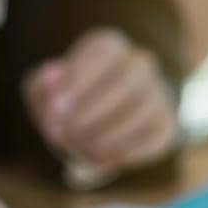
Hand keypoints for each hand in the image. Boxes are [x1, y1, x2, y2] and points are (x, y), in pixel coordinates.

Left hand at [23, 28, 180, 176]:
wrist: (99, 125)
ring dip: (106, 135)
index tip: (55, 109)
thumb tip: (51, 77)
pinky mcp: (166, 125)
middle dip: (90, 112)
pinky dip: (124, 152)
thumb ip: (41, 86)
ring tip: (79, 148)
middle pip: (126, 81)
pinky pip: (152, 139)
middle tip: (62, 136)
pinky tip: (101, 159)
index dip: (79, 79)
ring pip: (141, 111)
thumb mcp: (44, 93)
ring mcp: (157, 93)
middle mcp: (139, 64)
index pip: (102, 53)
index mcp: (108, 48)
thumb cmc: (68, 104)